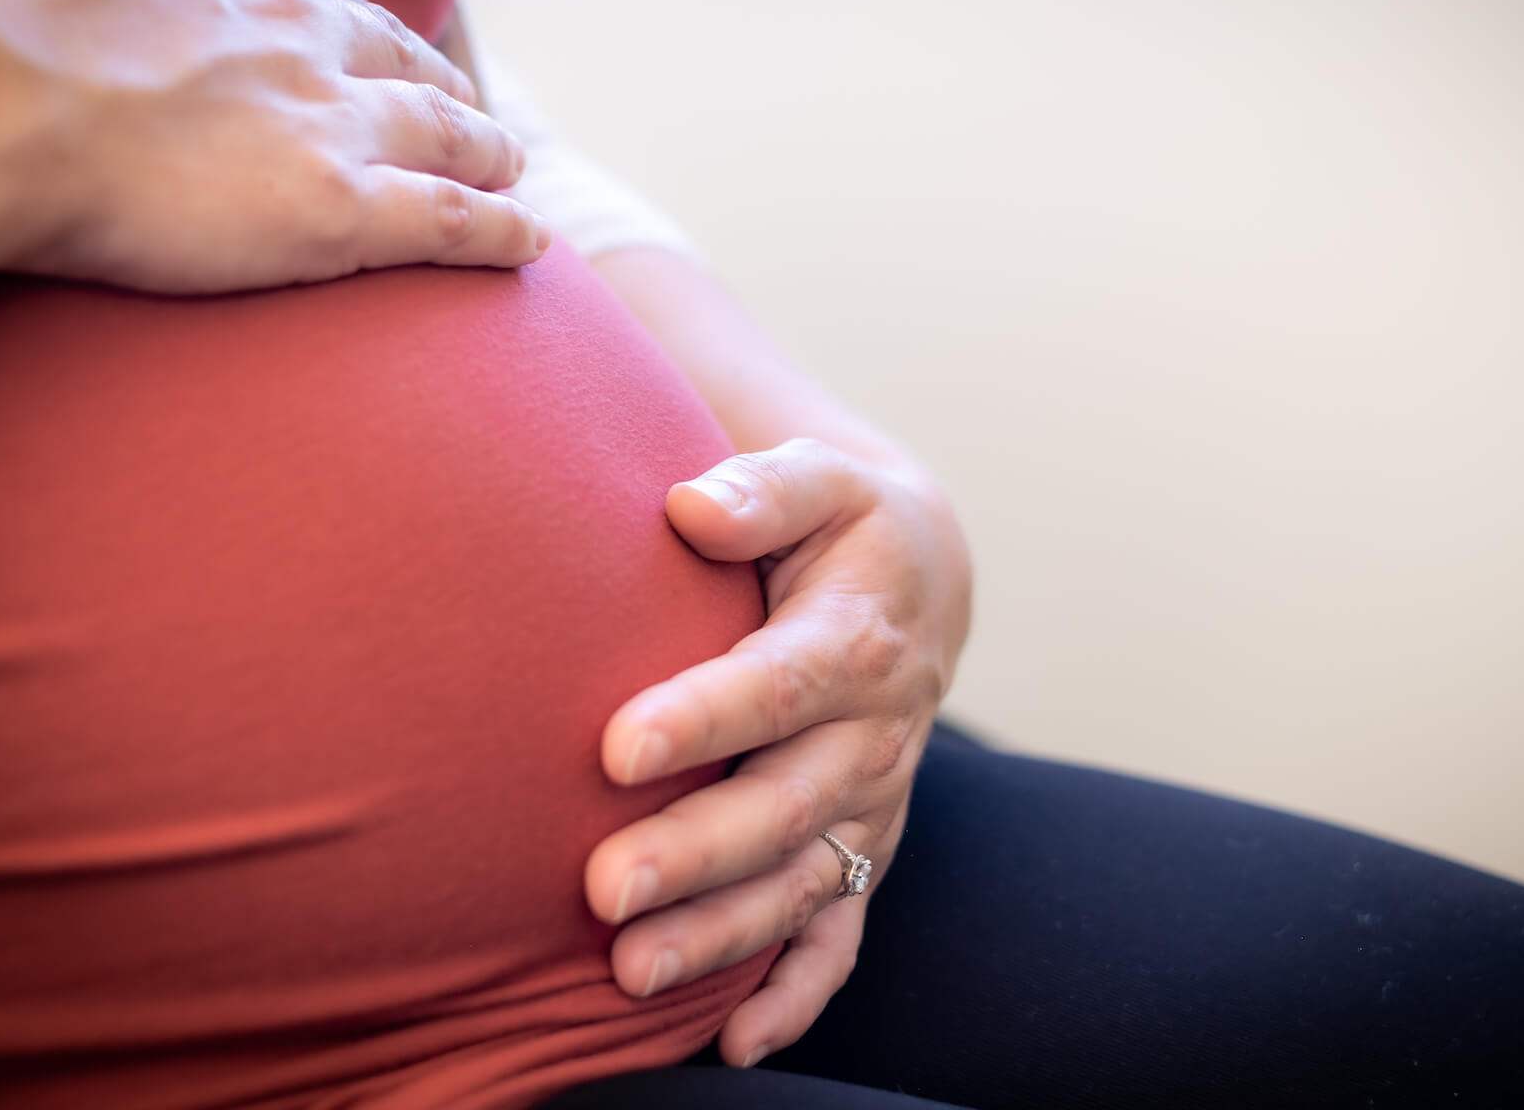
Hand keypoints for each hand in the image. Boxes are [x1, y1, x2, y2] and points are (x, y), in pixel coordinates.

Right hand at [0, 0, 546, 295]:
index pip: (330, 0)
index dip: (367, 32)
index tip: (381, 50)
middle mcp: (305, 37)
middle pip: (402, 62)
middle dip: (442, 88)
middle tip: (466, 114)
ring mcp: (333, 122)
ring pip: (445, 136)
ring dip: (488, 152)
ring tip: (510, 170)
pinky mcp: (341, 208)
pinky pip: (447, 220)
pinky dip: (500, 230)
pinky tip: (531, 240)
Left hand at [584, 437, 972, 1065]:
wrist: (920, 583)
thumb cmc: (842, 528)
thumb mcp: (822, 481)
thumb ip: (763, 489)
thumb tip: (689, 505)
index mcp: (860, 638)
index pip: (781, 685)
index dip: (705, 718)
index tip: (616, 748)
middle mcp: (875, 733)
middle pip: (788, 804)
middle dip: (698, 853)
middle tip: (603, 890)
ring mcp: (873, 802)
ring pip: (804, 882)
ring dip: (723, 934)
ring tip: (629, 972)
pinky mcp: (863, 848)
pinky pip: (842, 935)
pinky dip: (798, 994)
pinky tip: (733, 1043)